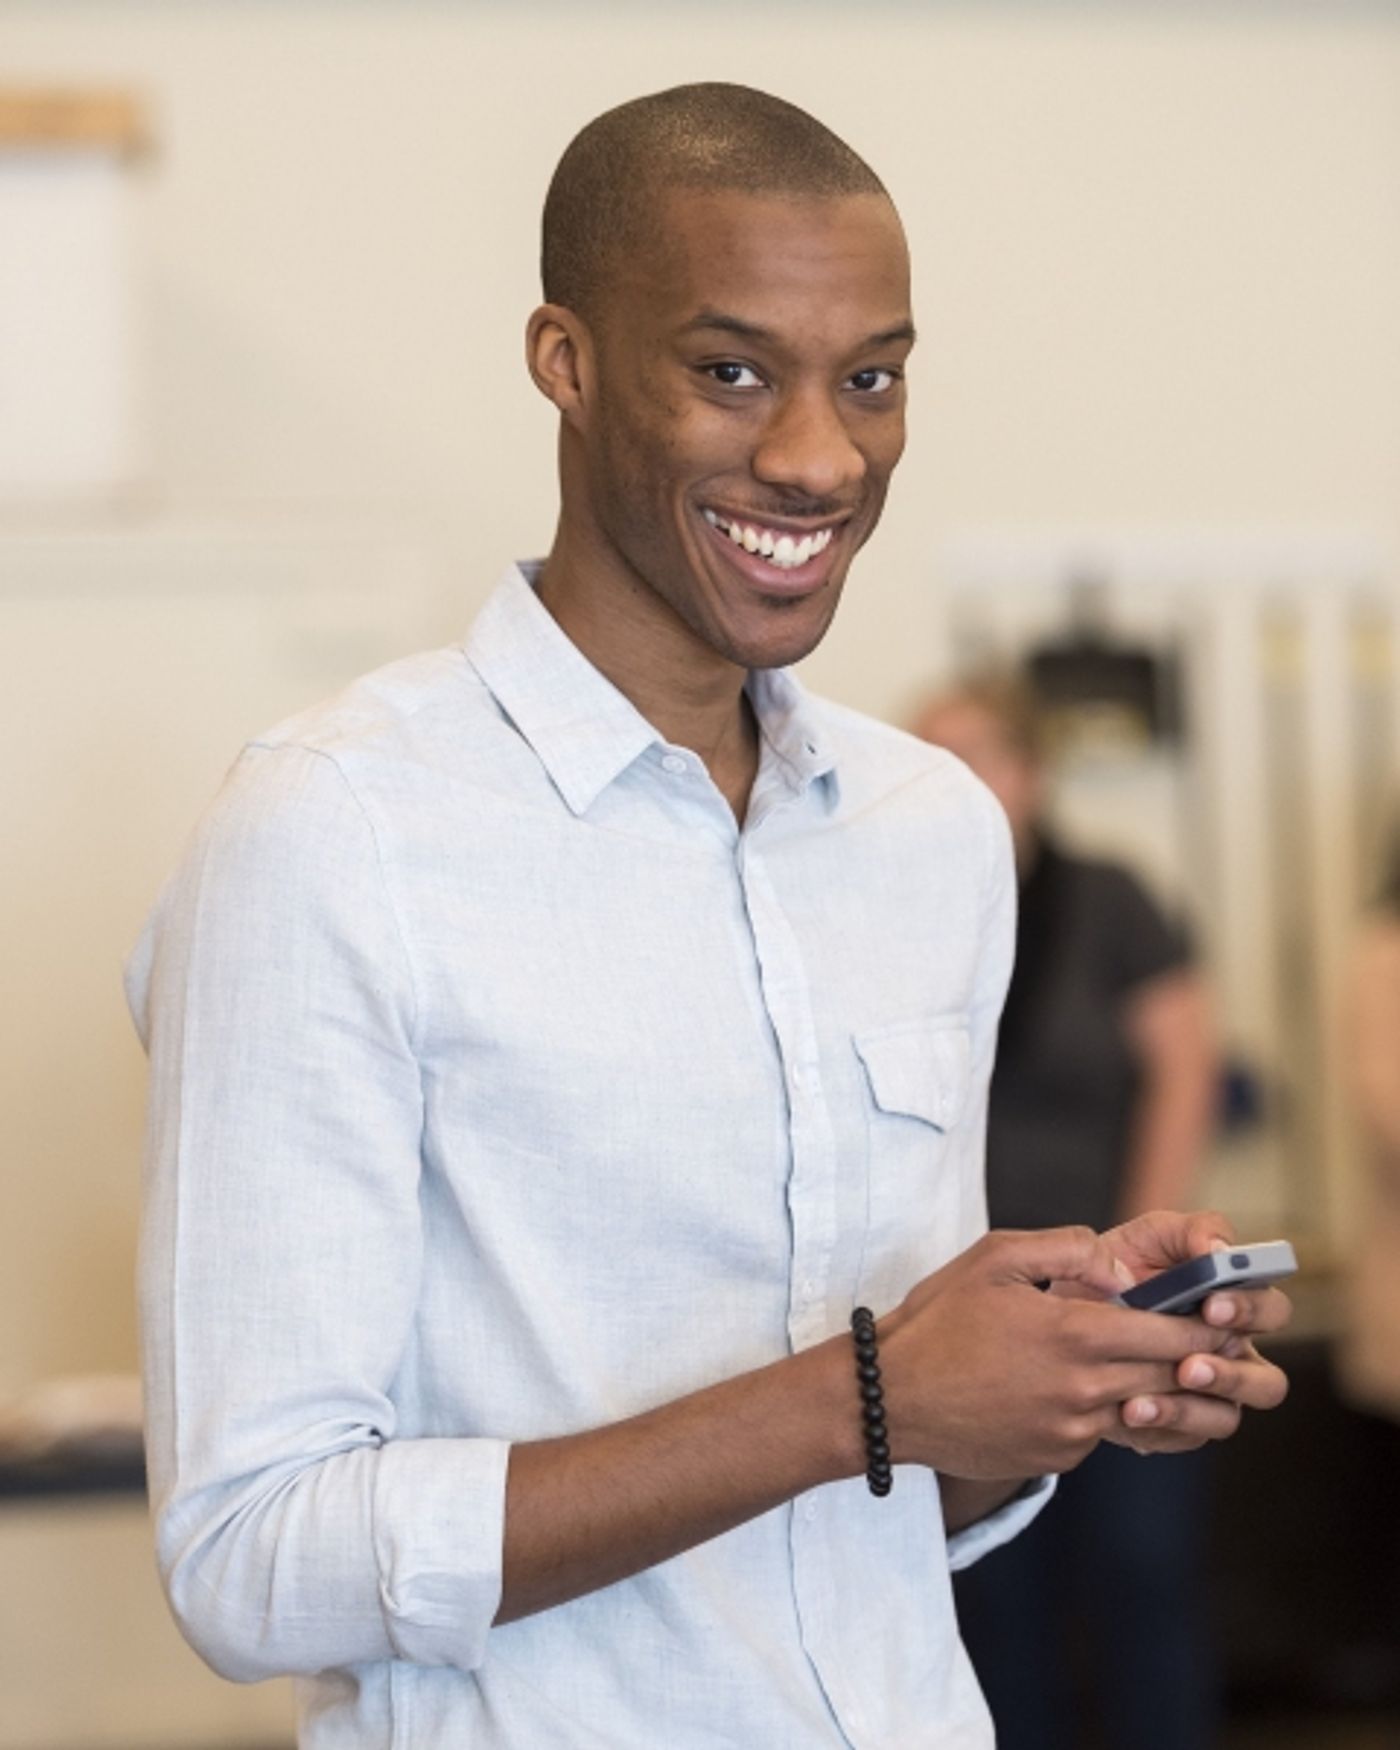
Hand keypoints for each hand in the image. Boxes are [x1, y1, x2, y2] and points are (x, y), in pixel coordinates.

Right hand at [878, 1226, 1237, 1480]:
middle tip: (1216, 1342)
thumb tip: (1123, 1270)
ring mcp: (1071, 1432)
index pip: (1172, 1336)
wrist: (890, 1400)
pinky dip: (1102, 1411)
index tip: (1226, 1316)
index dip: (1207, 1327)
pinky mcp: (1055, 1460)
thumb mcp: (995, 1258)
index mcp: (1073, 1334)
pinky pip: (1099, 1433)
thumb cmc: (938, 1321)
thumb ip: (1068, 1249)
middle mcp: (1082, 1390)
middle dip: (1199, 1360)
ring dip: (1157, 1388)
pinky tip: (1076, 1389)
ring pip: (1141, 1409)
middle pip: (1171, 1379)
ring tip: (1158, 1365)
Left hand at [1100, 1209, 1291, 1453]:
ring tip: (1154, 1389)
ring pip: (1228, 1418)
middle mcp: (1230, 1358)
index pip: (1272, 1311)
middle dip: (1232, 1374)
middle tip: (1189, 1362)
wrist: (1061, 1314)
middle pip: (1267, 1382)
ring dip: (1194, 1407)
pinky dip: (1159, 1422)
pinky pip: (1183, 1437)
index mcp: (1234, 1308)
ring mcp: (1207, 1398)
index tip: (1213, 1304)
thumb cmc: (1118, 1270)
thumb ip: (1190, 1232)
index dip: (1252, 1310)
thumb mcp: (1148, 1238)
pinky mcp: (1176, 1427)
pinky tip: (1129, 1408)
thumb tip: (1220, 1250)